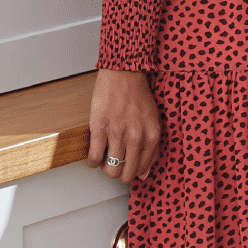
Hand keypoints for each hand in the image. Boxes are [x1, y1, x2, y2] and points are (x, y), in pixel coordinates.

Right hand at [86, 69, 161, 184]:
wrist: (124, 73)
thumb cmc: (138, 96)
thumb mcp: (154, 122)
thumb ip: (152, 148)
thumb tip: (144, 174)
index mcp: (152, 137)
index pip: (142, 170)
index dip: (132, 172)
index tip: (127, 167)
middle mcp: (137, 138)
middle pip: (126, 174)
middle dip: (119, 173)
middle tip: (115, 165)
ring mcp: (117, 134)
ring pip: (110, 170)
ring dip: (106, 169)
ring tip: (104, 160)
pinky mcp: (99, 128)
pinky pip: (95, 157)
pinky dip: (92, 162)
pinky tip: (93, 157)